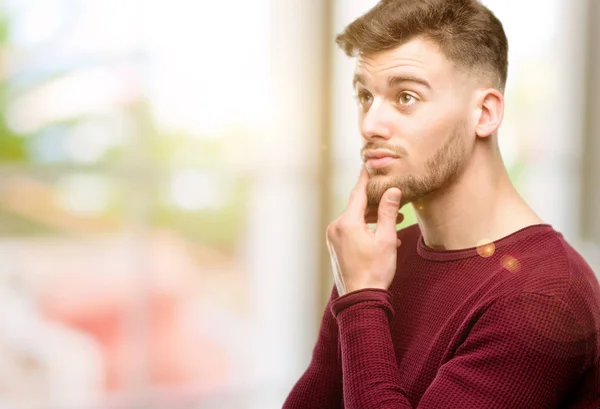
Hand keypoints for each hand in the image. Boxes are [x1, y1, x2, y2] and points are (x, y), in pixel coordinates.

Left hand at [326, 167, 402, 294]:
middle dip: (376, 203)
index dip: (366, 178)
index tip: (369, 165)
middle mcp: (335, 227)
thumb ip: (388, 212)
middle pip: (357, 207)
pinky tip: (382, 237)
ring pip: (355, 220)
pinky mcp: (335, 247)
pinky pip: (351, 231)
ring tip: (394, 222)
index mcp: (347, 222)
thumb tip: (392, 190)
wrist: (360, 299)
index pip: (358, 193)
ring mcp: (333, 237)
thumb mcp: (386, 239)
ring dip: (373, 219)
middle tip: (394, 200)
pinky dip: (365, 230)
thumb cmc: (375, 271)